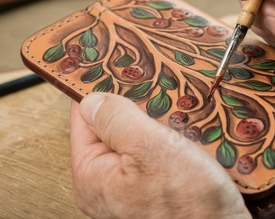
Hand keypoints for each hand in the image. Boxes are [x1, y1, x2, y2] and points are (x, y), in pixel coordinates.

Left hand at [70, 93, 250, 218]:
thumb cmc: (190, 204)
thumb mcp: (150, 148)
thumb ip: (116, 119)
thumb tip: (91, 99)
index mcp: (93, 176)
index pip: (84, 120)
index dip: (99, 92)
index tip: (113, 70)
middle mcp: (108, 185)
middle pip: (112, 128)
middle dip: (135, 108)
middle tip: (154, 91)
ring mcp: (133, 187)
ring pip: (138, 138)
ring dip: (156, 123)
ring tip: (175, 113)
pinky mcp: (157, 188)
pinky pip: (156, 153)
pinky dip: (168, 139)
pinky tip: (184, 133)